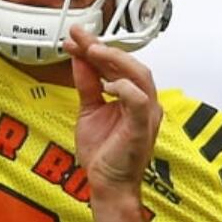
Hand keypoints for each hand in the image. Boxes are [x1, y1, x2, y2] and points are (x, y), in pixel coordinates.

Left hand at [64, 25, 161, 195]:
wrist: (107, 184)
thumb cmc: (105, 153)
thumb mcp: (89, 110)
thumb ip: (87, 84)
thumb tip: (79, 59)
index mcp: (133, 97)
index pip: (118, 64)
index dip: (96, 48)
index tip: (75, 37)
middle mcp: (144, 102)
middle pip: (130, 64)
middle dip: (103, 47)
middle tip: (80, 37)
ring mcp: (146, 114)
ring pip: (139, 75)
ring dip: (114, 60)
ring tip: (91, 50)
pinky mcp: (142, 127)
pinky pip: (139, 101)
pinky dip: (124, 88)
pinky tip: (107, 84)